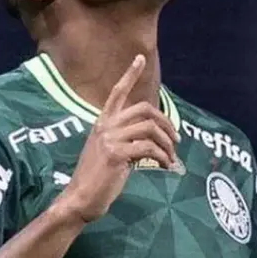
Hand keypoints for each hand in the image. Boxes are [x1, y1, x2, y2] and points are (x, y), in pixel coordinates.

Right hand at [55, 55, 179, 222]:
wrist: (80, 199)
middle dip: (166, 123)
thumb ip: (125, 140)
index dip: (130, 74)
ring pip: (150, 128)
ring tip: (171, 158)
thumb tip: (150, 140)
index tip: (140, 58)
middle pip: (144, 109)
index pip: (117, 92)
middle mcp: (105, 126)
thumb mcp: (109, 152)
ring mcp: (110, 139)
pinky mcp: (116, 154)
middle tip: (175, 140)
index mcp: (102, 123)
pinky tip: (164, 166)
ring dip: (167, 143)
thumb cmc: (96, 179)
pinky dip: (162, 156)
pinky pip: (148, 148)